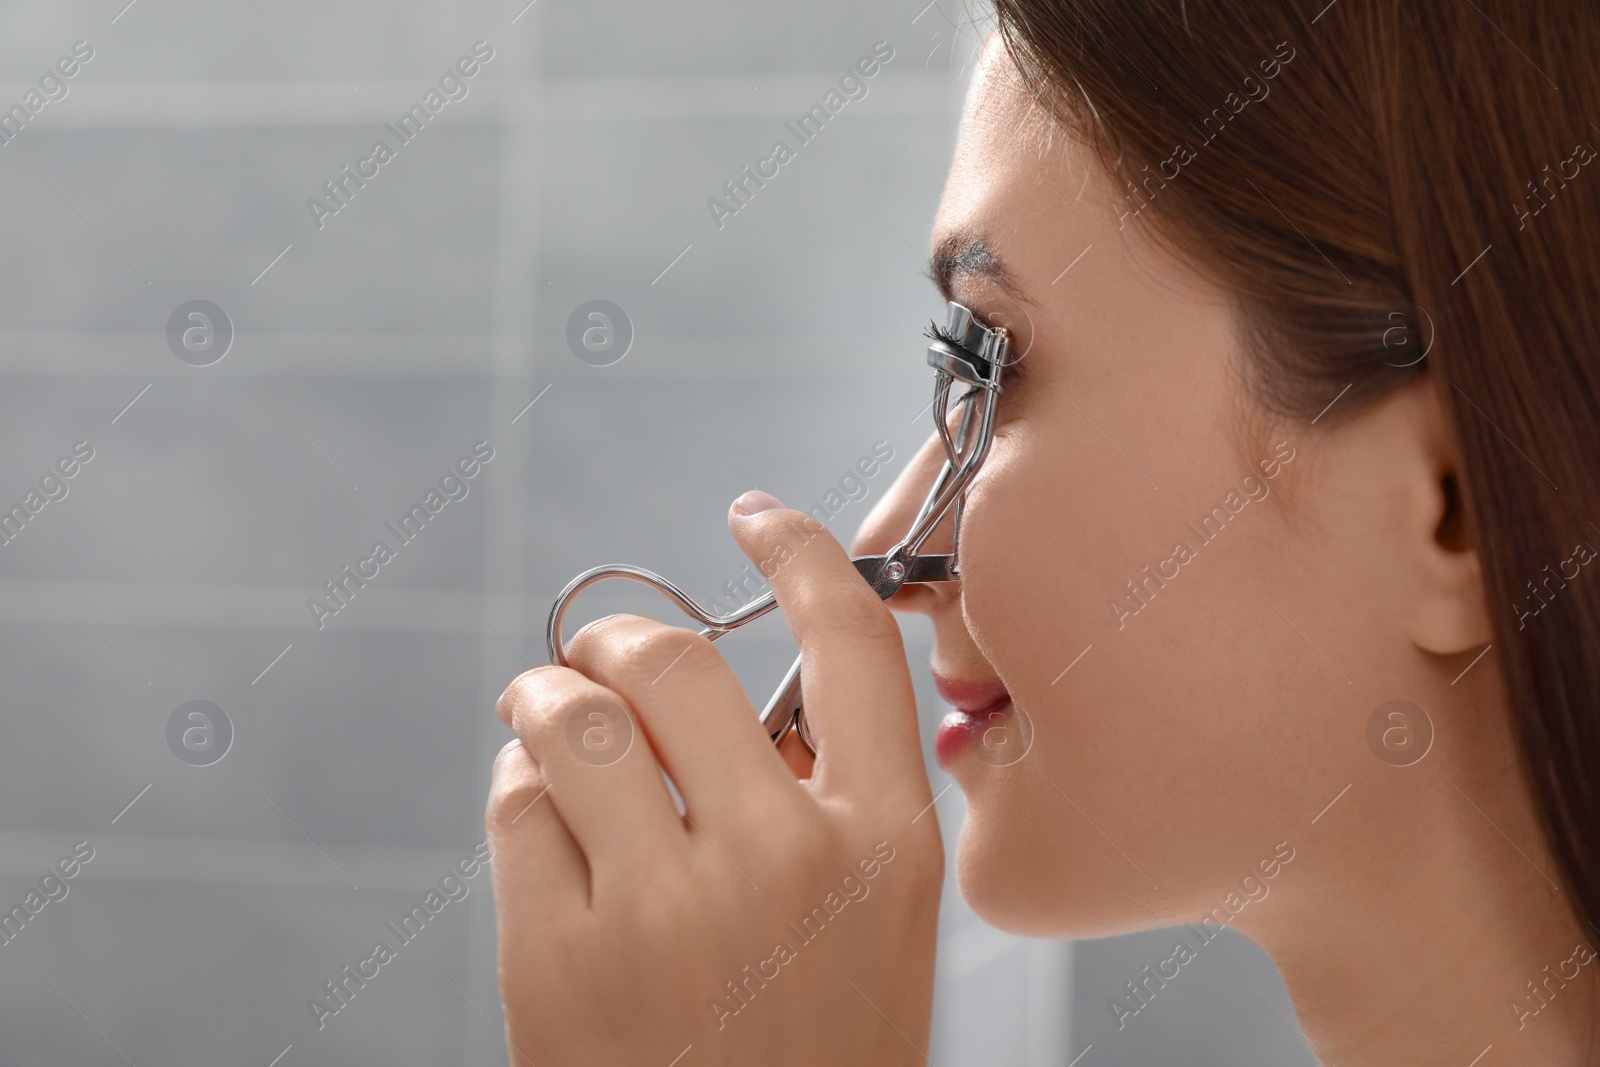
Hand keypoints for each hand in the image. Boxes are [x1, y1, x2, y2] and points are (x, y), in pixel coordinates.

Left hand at [486, 493, 942, 1065]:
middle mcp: (778, 859)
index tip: (755, 517)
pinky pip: (515, 804)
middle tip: (601, 652)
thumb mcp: (877, 925)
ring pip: (572, 717)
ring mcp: (663, 910)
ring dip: (547, 697)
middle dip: (619, 635)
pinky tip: (539, 814)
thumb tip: (733, 696)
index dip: (799, 551)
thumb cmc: (817, 1052)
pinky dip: (517, 788)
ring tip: (547, 717)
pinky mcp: (561, 958)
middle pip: (673, 660)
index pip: (849, 645)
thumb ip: (828, 800)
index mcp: (882, 844)